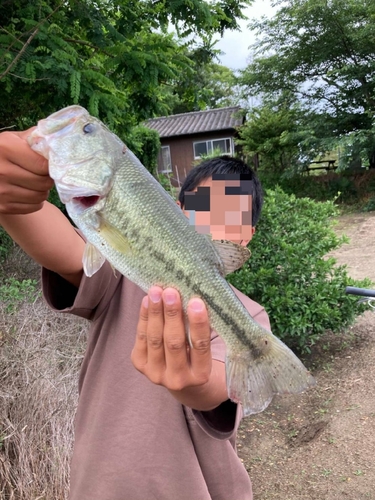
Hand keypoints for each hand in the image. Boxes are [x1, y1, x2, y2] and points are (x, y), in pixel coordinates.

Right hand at [0, 129, 53, 213]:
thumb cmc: (1, 151)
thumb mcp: (13, 139)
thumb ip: (35, 138)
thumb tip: (59, 142)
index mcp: (6, 148)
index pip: (43, 164)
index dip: (51, 165)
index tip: (50, 164)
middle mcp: (2, 171)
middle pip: (43, 182)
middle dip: (48, 178)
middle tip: (44, 174)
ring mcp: (1, 191)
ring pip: (40, 196)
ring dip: (43, 190)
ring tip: (37, 182)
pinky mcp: (3, 206)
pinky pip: (34, 207)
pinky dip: (36, 201)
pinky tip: (29, 191)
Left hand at [132, 286, 227, 409]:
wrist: (180, 378)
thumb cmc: (197, 355)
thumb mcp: (207, 348)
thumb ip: (202, 328)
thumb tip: (195, 296)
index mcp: (201, 375)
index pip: (200, 346)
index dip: (198, 324)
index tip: (196, 302)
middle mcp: (178, 379)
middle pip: (174, 342)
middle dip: (172, 315)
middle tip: (171, 292)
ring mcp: (156, 374)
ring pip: (155, 339)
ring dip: (155, 312)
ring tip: (156, 291)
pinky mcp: (140, 365)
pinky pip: (141, 337)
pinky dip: (144, 317)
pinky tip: (147, 300)